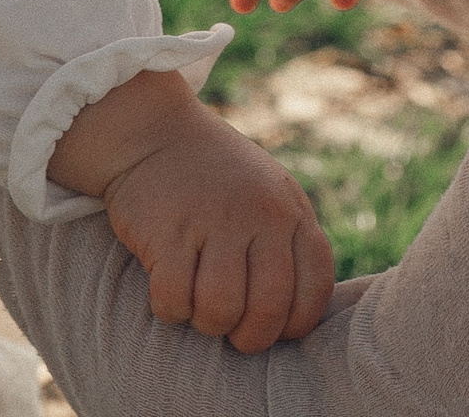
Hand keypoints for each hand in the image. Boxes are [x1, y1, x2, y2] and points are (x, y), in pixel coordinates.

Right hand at [47, 69, 335, 352]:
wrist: (153, 132)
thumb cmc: (215, 177)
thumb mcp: (268, 195)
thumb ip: (288, 243)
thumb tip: (295, 317)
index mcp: (290, 210)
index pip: (314, 286)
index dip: (296, 322)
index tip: (275, 329)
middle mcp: (260, 214)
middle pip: (268, 308)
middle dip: (250, 337)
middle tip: (232, 331)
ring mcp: (213, 220)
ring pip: (221, 310)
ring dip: (208, 323)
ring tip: (198, 306)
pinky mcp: (168, 231)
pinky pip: (175, 299)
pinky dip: (170, 308)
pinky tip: (168, 290)